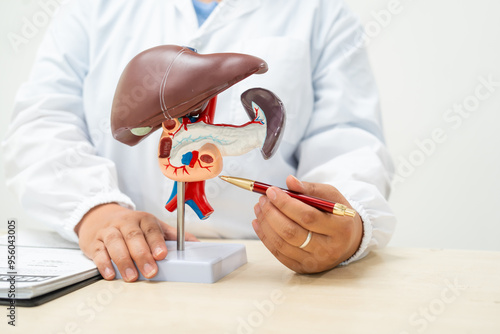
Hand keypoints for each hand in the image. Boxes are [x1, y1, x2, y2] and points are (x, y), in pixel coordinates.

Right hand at [74, 203, 198, 281]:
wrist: (100, 216)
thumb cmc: (131, 225)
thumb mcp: (152, 226)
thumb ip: (172, 235)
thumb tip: (195, 244)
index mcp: (143, 219)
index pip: (151, 229)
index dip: (157, 242)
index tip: (162, 254)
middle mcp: (125, 223)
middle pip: (134, 237)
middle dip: (142, 255)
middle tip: (150, 271)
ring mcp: (109, 232)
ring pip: (116, 243)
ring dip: (124, 261)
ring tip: (131, 276)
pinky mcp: (94, 242)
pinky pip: (98, 252)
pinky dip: (104, 263)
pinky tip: (111, 274)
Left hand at [252, 175, 362, 273]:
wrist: (349, 241)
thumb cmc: (337, 214)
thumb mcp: (331, 196)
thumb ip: (310, 188)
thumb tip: (289, 181)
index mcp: (340, 228)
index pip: (308, 216)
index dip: (286, 204)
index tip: (271, 191)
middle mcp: (329, 249)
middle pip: (292, 232)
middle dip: (272, 213)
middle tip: (263, 199)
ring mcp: (315, 261)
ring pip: (282, 244)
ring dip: (266, 224)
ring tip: (259, 208)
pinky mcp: (303, 268)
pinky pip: (279, 254)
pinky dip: (265, 237)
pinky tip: (259, 223)